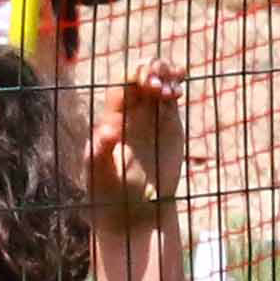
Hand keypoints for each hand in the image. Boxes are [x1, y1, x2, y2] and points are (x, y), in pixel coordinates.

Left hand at [79, 68, 188, 229]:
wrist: (133, 210)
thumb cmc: (108, 192)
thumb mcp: (100, 173)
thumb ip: (101, 152)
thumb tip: (107, 132)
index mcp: (112, 116)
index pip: (122, 84)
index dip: (134, 75)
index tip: (145, 82)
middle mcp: (131, 111)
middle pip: (141, 75)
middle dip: (151, 70)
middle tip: (157, 86)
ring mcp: (151, 115)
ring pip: (159, 80)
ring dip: (166, 75)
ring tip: (171, 89)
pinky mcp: (169, 124)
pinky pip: (172, 96)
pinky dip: (176, 84)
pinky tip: (179, 84)